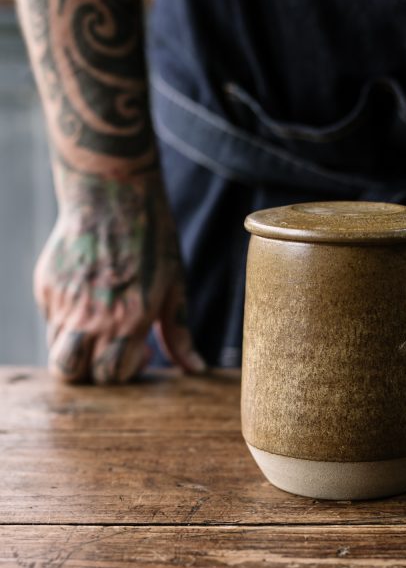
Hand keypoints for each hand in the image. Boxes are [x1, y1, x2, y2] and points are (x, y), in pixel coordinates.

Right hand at [35, 168, 205, 383]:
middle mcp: (90, 316)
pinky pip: (52, 322)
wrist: (112, 193)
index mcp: (128, 319)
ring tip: (102, 328)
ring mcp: (63, 301)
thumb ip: (179, 334)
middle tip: (115, 350)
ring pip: (57, 352)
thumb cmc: (152, 240)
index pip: (110, 374)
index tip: (140, 354)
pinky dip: (68, 324)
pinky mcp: (46, 286)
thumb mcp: (175, 287)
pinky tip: (91, 299)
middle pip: (73, 373)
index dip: (125, 373)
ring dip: (79, 351)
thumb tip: (196, 369)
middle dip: (95, 372)